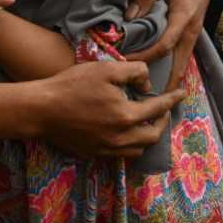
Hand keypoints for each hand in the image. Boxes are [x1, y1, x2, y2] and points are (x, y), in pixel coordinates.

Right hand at [38, 61, 184, 159]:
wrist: (41, 109)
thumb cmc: (72, 85)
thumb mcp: (105, 69)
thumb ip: (133, 71)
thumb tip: (146, 82)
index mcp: (126, 116)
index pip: (158, 108)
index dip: (172, 99)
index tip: (181, 93)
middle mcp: (120, 137)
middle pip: (152, 135)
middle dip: (162, 122)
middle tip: (163, 110)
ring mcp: (106, 148)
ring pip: (137, 149)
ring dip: (147, 136)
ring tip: (145, 123)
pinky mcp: (94, 153)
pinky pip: (120, 154)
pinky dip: (129, 144)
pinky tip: (123, 133)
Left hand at [121, 0, 213, 90]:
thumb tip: (127, 18)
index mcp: (183, 17)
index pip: (163, 46)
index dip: (143, 57)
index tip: (125, 62)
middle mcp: (192, 28)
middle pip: (179, 62)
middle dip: (167, 82)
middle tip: (153, 101)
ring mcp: (196, 29)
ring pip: (184, 59)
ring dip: (173, 76)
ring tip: (160, 96)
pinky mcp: (194, 26)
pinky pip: (185, 51)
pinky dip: (176, 64)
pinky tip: (167, 73)